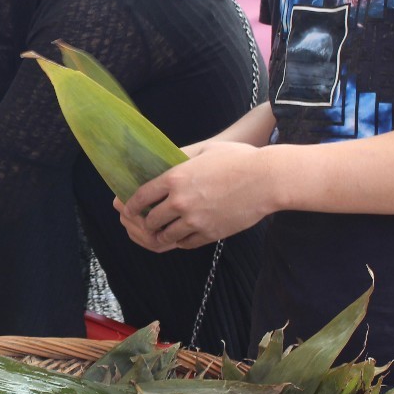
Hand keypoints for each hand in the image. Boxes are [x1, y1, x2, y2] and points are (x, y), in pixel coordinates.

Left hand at [114, 141, 272, 252]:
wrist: (268, 180)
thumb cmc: (239, 159)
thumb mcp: (205, 149)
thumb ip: (181, 156)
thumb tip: (165, 160)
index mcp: (175, 178)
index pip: (141, 196)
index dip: (130, 205)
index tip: (126, 208)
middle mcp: (180, 202)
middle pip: (150, 220)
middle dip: (143, 222)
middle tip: (141, 222)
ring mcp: (195, 220)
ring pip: (165, 236)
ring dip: (159, 235)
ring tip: (158, 233)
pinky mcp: (210, 233)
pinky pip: (186, 243)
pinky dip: (179, 241)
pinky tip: (179, 236)